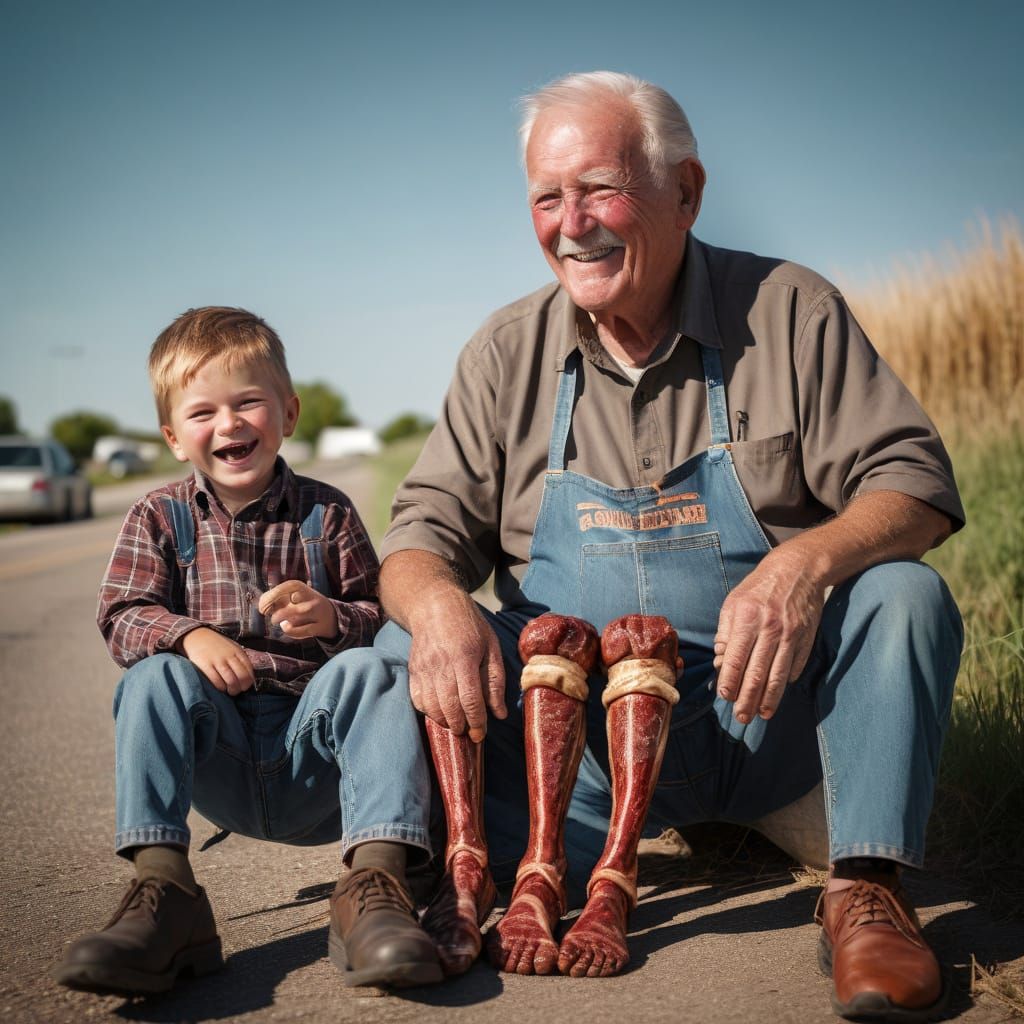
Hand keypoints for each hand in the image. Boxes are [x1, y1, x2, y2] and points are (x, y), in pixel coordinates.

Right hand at [179, 627, 255, 695]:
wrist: (196, 637)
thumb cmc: (216, 646)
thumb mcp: (231, 648)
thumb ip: (239, 660)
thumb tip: (247, 678)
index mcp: (237, 652)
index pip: (249, 670)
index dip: (249, 681)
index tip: (245, 686)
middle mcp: (229, 656)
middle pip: (242, 676)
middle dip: (242, 687)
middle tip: (237, 691)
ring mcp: (217, 661)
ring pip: (231, 681)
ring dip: (232, 690)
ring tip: (229, 691)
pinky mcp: (206, 667)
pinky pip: (217, 682)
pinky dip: (221, 688)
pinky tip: (220, 687)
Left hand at [258, 580, 337, 639]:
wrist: (332, 616)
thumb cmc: (304, 604)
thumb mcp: (293, 596)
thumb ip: (277, 599)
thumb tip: (260, 604)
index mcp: (302, 588)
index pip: (287, 587)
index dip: (272, 596)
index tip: (262, 606)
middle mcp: (311, 599)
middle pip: (291, 605)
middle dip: (276, 612)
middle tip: (267, 614)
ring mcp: (316, 613)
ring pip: (296, 618)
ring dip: (282, 620)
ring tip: (277, 621)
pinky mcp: (319, 627)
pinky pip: (301, 631)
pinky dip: (290, 631)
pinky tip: (287, 627)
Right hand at [407, 587, 506, 741]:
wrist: (434, 606)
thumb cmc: (469, 626)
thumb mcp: (491, 647)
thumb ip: (495, 681)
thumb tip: (500, 714)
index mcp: (464, 657)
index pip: (470, 699)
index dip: (476, 721)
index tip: (481, 734)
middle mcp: (441, 664)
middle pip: (449, 707)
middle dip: (461, 726)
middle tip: (470, 733)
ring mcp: (424, 668)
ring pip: (431, 707)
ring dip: (445, 722)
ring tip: (457, 724)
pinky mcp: (413, 670)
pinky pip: (418, 700)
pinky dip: (429, 712)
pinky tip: (441, 712)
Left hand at [713, 545, 824, 723]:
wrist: (799, 570)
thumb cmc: (759, 587)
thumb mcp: (733, 602)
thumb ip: (725, 632)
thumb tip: (720, 662)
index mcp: (748, 618)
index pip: (737, 658)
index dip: (730, 681)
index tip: (725, 696)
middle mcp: (770, 629)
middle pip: (757, 674)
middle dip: (748, 700)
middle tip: (741, 717)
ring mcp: (791, 636)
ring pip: (778, 676)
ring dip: (768, 700)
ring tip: (761, 715)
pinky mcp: (806, 640)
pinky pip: (794, 667)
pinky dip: (784, 683)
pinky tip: (776, 695)